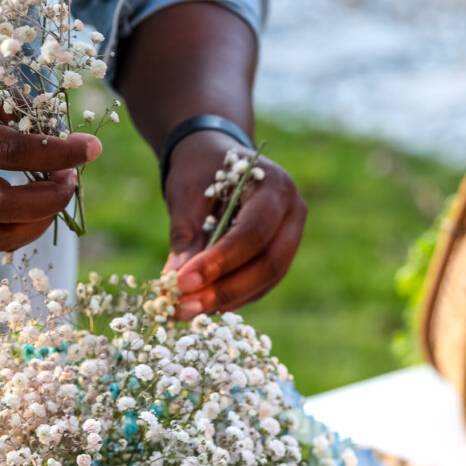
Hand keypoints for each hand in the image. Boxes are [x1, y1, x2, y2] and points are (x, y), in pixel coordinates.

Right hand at [0, 70, 101, 250]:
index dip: (60, 152)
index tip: (92, 147)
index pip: (14, 151)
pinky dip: (20, 229)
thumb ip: (8, 106)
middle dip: (52, 198)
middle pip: (4, 205)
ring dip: (40, 222)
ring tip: (58, 195)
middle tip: (73, 177)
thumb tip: (59, 127)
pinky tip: (37, 208)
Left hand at [163, 131, 305, 318]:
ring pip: (267, 279)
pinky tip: (202, 304)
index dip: (219, 261)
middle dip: (225, 289)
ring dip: (227, 299)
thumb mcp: (187, 195)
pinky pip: (262, 283)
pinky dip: (233, 296)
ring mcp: (292, 235)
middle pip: (268, 262)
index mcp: (275, 185)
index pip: (252, 232)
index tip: (182, 282)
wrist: (214, 155)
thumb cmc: (200, 168)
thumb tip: (172, 284)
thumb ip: (184, 238)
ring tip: (187, 310)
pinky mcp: (280, 254)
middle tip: (184, 306)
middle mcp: (293, 212)